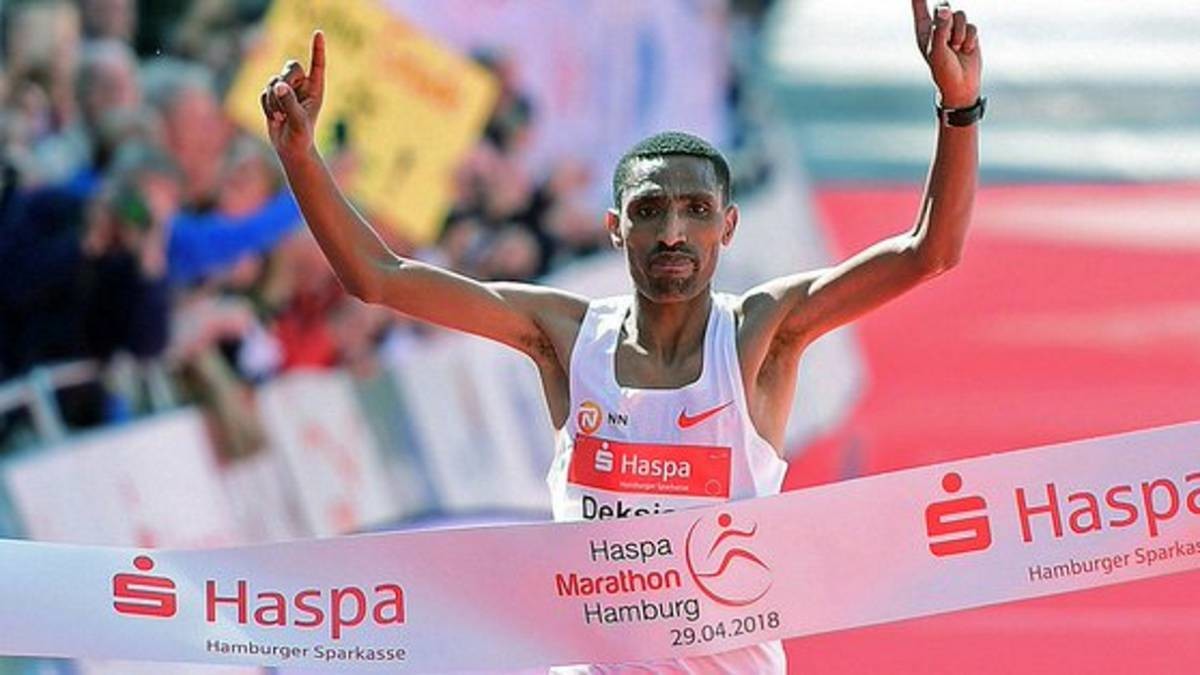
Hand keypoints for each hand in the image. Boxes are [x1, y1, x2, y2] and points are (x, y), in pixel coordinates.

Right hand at [261, 30, 325, 159]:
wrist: (290, 148)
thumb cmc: (301, 137)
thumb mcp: (298, 121)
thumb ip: (289, 102)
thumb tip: (279, 85)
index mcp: (316, 89)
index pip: (317, 64)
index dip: (317, 48)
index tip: (318, 33)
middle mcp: (302, 86)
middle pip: (290, 67)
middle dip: (285, 82)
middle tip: (285, 101)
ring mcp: (287, 90)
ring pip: (274, 80)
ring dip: (274, 100)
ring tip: (281, 117)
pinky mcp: (273, 96)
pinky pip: (264, 92)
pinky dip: (266, 106)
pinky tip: (275, 118)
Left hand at [912, 1, 980, 108]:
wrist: (961, 85)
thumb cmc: (942, 70)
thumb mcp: (937, 50)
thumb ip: (940, 28)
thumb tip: (944, 8)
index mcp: (924, 29)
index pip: (919, 6)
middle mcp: (938, 26)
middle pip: (944, 6)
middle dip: (948, 20)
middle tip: (948, 40)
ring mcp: (953, 29)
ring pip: (960, 15)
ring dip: (960, 33)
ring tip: (955, 49)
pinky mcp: (968, 33)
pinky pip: (972, 26)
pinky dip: (969, 39)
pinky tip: (965, 51)